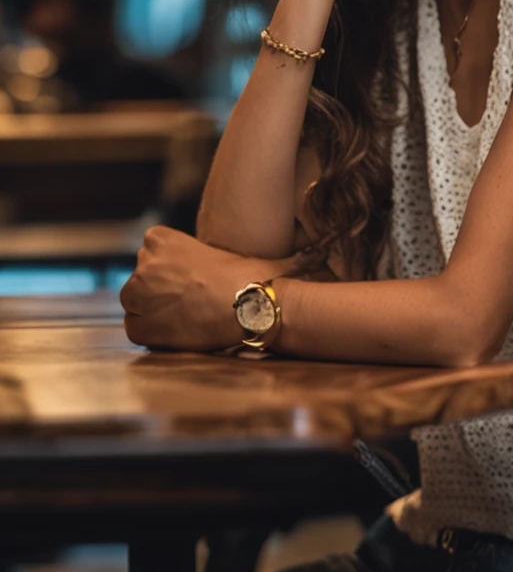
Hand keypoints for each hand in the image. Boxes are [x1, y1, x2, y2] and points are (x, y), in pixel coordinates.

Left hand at [120, 225, 286, 351]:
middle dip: (159, 288)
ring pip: (136, 304)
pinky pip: (136, 329)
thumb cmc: (253, 276)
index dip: (170, 264)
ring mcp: (138, 296)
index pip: (152, 249)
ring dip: (154, 310)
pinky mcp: (140, 326)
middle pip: (142, 278)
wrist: (251, 308)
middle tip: (190, 299)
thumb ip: (256, 244)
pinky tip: (179, 331)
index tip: (191, 274)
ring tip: (186, 316)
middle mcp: (143, 264)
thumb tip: (317, 250)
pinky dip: (152, 333)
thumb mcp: (241, 251)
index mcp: (160, 239)